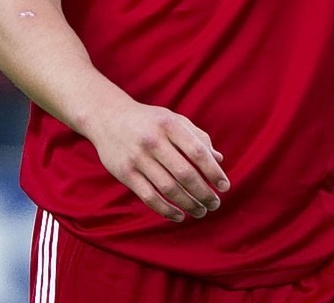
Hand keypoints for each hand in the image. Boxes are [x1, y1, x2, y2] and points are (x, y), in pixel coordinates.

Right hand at [85, 100, 229, 222]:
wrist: (108, 117)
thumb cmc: (150, 120)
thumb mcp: (174, 120)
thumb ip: (198, 137)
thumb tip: (219, 160)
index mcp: (170, 125)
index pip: (197, 152)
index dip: (213, 171)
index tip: (225, 187)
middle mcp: (154, 141)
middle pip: (184, 173)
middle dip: (203, 192)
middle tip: (215, 204)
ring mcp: (138, 158)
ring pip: (168, 188)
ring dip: (187, 204)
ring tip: (201, 211)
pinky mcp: (125, 173)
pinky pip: (148, 197)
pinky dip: (166, 210)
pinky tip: (178, 216)